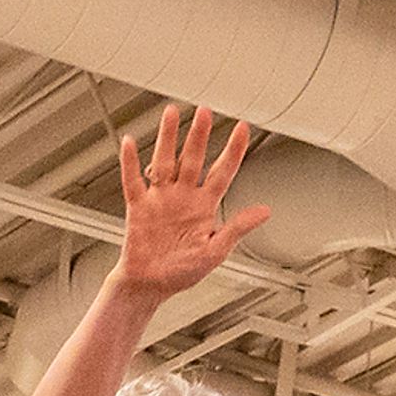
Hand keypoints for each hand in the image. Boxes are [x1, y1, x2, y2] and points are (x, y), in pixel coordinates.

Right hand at [110, 106, 268, 301]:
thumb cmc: (182, 271)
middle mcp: (183, 197)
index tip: (242, 127)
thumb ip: (237, 228)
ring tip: (172, 112)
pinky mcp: (138, 208)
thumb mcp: (216, 251)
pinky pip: (132, 181)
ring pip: (164, 161)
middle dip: (199, 135)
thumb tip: (265, 211)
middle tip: (205, 110)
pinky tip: (130, 142)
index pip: (223, 172)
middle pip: (193, 159)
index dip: (233, 150)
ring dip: (168, 138)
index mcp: (205, 206)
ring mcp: (160, 200)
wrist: (150, 285)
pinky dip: (130, 162)